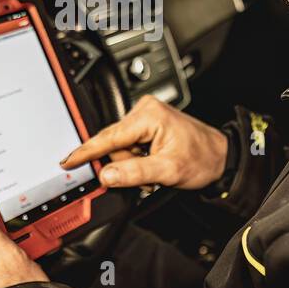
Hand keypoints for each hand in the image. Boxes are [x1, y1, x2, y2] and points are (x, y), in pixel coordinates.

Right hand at [61, 95, 227, 189]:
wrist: (220, 157)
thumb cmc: (202, 158)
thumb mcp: (168, 170)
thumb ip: (134, 173)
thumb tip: (106, 175)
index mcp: (148, 115)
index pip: (109, 137)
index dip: (86, 152)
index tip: (68, 162)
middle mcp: (144, 110)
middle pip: (114, 145)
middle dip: (126, 165)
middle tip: (148, 177)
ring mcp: (145, 116)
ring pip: (120, 149)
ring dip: (133, 165)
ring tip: (155, 170)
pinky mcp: (146, 124)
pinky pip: (128, 147)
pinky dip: (137, 160)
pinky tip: (153, 163)